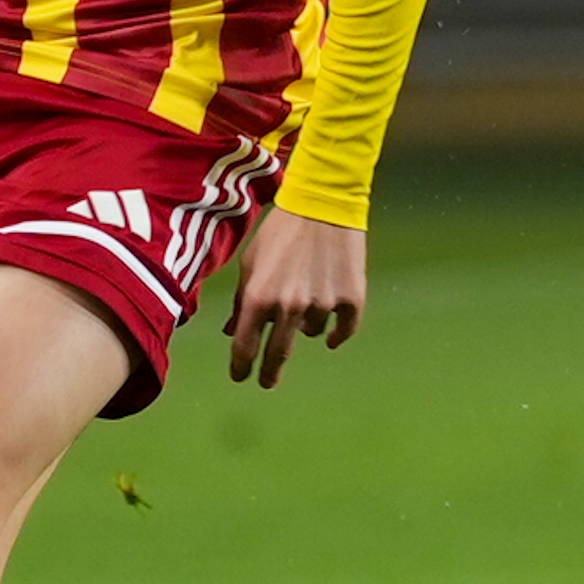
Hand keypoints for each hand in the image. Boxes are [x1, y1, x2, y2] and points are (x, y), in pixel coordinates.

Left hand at [220, 212, 364, 389]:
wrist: (323, 202)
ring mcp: (322, 304)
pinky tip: (332, 334)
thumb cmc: (280, 231)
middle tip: (267, 382)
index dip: (241, 366)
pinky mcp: (351, 299)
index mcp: (258, 297)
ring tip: (307, 294)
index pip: (245, 346)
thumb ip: (240, 301)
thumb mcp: (250, 262)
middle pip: (277, 354)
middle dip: (269, 372)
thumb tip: (231, 332)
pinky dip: (337, 334)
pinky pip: (343, 330)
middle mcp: (288, 306)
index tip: (240, 377)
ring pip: (311, 334)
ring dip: (305, 324)